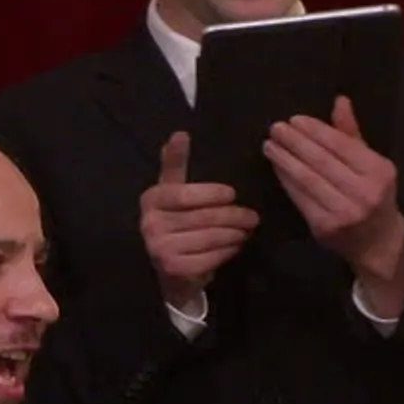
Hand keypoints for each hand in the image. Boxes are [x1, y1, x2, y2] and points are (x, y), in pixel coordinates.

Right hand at [139, 131, 262, 314]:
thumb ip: (175, 163)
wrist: (170, 267)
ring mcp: (160, 249)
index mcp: (151, 200)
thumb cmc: (175, 221)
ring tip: (247, 229)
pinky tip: (235, 245)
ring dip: (234, 234)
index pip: (183, 194)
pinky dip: (227, 251)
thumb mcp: (173, 190)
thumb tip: (180, 134)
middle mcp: (150, 224)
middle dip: (232, 216)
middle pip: (201, 217)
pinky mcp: (174, 269)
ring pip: (209, 238)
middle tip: (253, 216)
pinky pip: (210, 258)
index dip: (211, 194)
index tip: (233, 194)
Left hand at [264, 97, 403, 313]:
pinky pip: (300, 198)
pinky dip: (286, 180)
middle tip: (275, 128)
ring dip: (285, 160)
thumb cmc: (374, 194)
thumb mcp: (370, 163)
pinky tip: (276, 167)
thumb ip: (352, 134)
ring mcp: (344, 212)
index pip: (341, 145)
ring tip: (269, 145)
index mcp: (380, 171)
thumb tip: (339, 100)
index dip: (316, 131)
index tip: (294, 120)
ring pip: (308, 179)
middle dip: (295, 142)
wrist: (378, 242)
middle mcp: (364, 192)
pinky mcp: (325, 227)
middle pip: (322, 161)